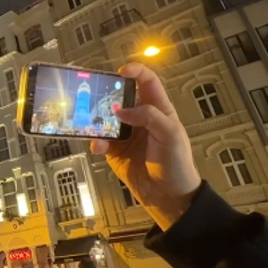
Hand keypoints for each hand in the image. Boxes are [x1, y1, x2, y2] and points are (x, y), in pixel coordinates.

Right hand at [90, 62, 200, 229]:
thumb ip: (149, 116)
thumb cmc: (176, 163)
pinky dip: (96, 142)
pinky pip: (100, 141)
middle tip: (94, 95)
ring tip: (91, 123)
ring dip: (96, 120)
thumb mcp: (171, 134)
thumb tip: (121, 110)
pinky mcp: (114, 150)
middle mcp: (139, 118)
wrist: (168, 196)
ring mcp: (125, 134)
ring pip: (105, 118)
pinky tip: (99, 147)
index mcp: (157, 109)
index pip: (147, 82)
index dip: (135, 72)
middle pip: (120, 97)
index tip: (121, 71)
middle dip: (107, 94)